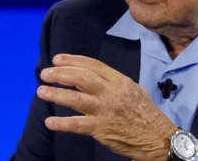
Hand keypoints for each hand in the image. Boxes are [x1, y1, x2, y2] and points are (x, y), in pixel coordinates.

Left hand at [37, 53, 176, 160]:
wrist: (156, 136)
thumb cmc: (144, 113)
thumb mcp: (132, 90)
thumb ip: (112, 82)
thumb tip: (89, 76)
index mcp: (119, 81)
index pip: (92, 65)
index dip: (73, 60)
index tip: (57, 60)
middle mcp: (111, 93)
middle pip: (81, 77)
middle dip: (60, 73)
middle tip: (45, 73)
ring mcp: (105, 110)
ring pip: (76, 98)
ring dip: (56, 94)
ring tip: (41, 91)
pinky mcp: (101, 129)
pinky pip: (77, 125)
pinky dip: (62, 123)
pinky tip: (50, 122)